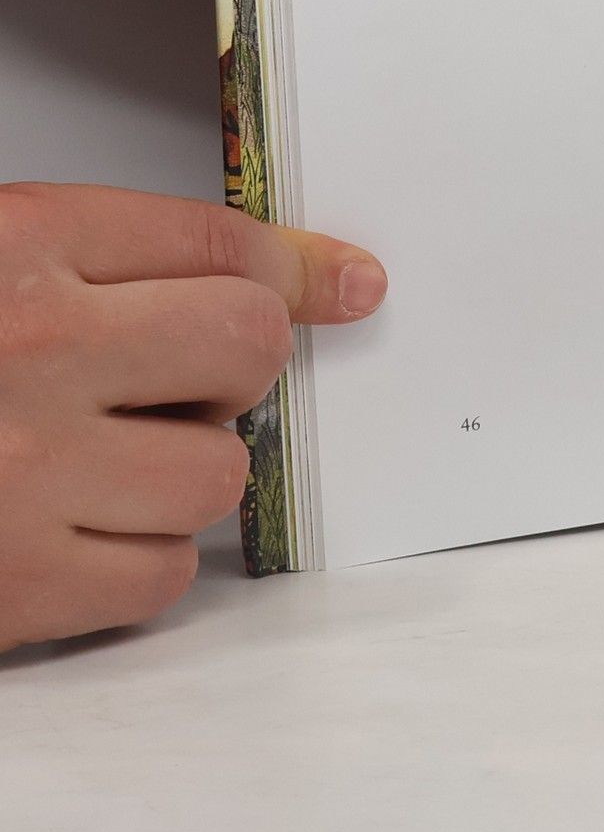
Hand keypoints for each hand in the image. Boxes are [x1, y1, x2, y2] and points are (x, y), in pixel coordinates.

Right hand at [0, 183, 385, 650]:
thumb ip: (108, 261)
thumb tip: (284, 279)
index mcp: (16, 250)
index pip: (219, 242)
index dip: (299, 265)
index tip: (342, 283)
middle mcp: (31, 351)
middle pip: (245, 347)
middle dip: (236, 365)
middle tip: (187, 377)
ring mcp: (23, 475)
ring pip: (217, 475)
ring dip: (186, 472)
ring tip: (109, 459)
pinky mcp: (8, 589)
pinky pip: (158, 578)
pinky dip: (137, 560)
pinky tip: (78, 530)